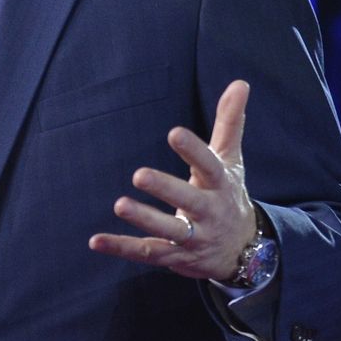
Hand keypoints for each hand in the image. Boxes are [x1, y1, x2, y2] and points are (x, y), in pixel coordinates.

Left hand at [89, 79, 256, 282]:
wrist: (245, 252)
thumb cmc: (229, 195)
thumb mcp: (231, 160)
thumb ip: (230, 122)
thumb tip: (239, 82)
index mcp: (220, 185)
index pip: (209, 166)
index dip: (194, 151)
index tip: (174, 133)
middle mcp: (209, 213)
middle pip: (188, 201)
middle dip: (166, 189)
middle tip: (138, 174)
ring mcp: (193, 238)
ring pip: (169, 231)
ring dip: (144, 220)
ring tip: (120, 204)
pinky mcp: (175, 257)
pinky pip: (147, 253)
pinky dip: (121, 248)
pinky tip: (95, 241)